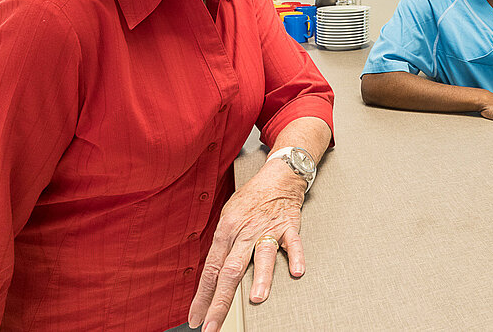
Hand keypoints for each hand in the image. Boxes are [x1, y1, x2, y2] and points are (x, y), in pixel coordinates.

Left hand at [188, 160, 307, 330]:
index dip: (202, 296)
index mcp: (226, 231)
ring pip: (262, 255)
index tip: (196, 318)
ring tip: (256, 298)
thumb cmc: (251, 200)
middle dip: (221, 301)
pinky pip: (293, 243)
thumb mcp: (228, 218)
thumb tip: (214, 278)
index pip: (211, 269)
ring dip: (260, 277)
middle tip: (213, 324)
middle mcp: (245, 231)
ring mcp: (267, 228)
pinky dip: (295, 257)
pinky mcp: (288, 225)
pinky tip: (296, 271)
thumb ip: (224, 247)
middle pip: (231, 270)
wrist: (276, 177)